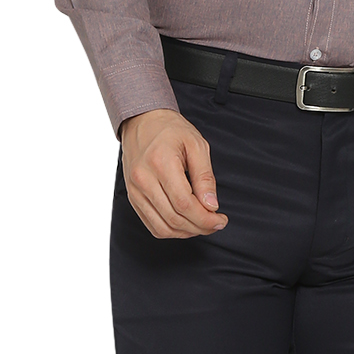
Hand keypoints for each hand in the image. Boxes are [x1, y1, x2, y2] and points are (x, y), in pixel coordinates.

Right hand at [118, 108, 228, 238]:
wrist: (142, 121)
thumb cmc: (170, 130)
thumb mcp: (197, 145)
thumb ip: (205, 177)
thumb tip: (211, 205)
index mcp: (161, 163)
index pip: (184, 204)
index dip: (205, 218)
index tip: (220, 220)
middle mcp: (143, 179)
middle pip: (174, 218)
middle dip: (200, 227)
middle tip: (216, 224)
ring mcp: (135, 190)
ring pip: (162, 227)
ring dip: (186, 232)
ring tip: (202, 225)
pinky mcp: (133, 197)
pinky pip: (151, 224)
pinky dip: (171, 230)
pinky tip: (185, 224)